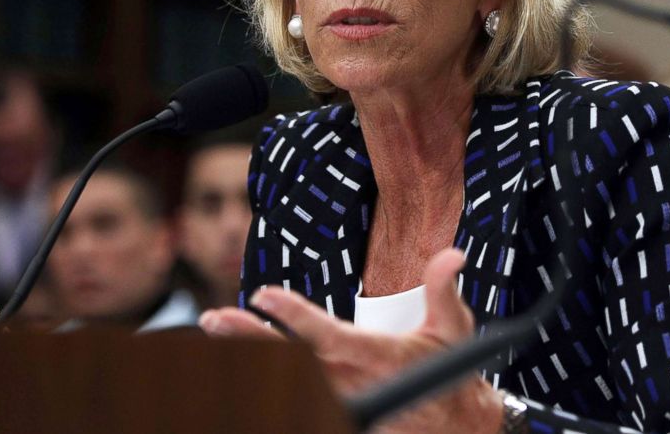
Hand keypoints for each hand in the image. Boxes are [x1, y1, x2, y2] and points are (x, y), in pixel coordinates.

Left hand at [198, 248, 502, 433]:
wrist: (455, 422)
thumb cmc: (449, 370)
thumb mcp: (452, 327)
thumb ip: (442, 287)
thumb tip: (453, 253)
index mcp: (377, 357)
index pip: (327, 335)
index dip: (294, 316)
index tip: (263, 294)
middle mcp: (352, 380)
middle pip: (292, 358)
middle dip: (251, 337)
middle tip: (215, 317)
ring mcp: (342, 397)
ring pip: (287, 374)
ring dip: (249, 352)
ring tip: (214, 327)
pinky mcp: (340, 408)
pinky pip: (296, 390)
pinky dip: (268, 373)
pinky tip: (239, 357)